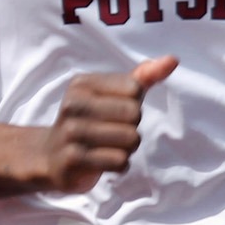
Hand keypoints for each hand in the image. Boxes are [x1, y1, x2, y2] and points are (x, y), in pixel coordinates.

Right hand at [39, 55, 177, 193]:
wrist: (51, 157)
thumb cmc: (90, 122)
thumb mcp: (112, 95)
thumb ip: (142, 77)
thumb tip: (173, 60)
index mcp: (82, 84)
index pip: (134, 89)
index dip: (133, 104)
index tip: (113, 112)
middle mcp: (73, 104)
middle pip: (134, 114)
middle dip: (132, 128)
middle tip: (111, 134)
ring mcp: (71, 133)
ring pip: (130, 139)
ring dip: (127, 149)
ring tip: (107, 148)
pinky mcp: (73, 160)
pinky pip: (120, 161)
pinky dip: (120, 165)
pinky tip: (103, 161)